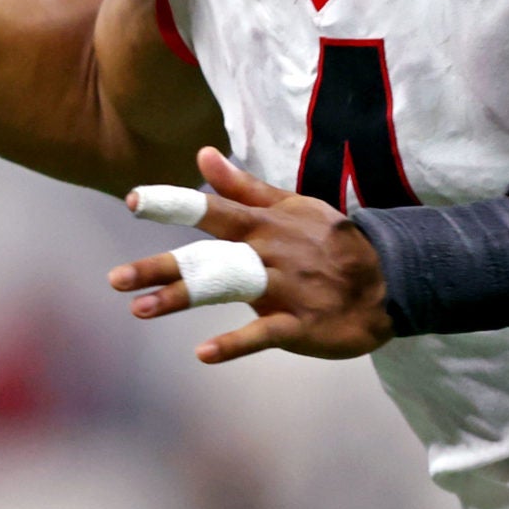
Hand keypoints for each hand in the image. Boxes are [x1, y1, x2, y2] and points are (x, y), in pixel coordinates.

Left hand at [107, 148, 393, 363]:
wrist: (393, 279)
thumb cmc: (331, 241)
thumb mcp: (290, 206)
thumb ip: (242, 187)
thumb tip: (203, 155)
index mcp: (263, 226)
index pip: (211, 211)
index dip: (173, 204)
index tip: (132, 200)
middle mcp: (267, 254)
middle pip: (207, 257)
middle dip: (160, 267)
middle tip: (115, 279)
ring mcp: (284, 289)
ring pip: (228, 289)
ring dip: (183, 298)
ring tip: (140, 308)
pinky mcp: (301, 324)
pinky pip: (265, 334)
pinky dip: (235, 344)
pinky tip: (204, 353)